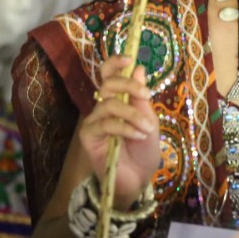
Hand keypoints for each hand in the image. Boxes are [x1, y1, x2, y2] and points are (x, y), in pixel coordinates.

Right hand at [78, 56, 160, 208]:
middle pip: (108, 84)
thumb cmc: (143, 150)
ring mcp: (94, 122)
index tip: (129, 58)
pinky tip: (137, 135)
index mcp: (117, 100)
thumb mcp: (150, 121)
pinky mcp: (88, 137)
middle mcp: (102, 107)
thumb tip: (138, 68)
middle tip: (146, 94)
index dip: (115, 63)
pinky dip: (125, 127)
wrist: (138, 179)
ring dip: (132, 113)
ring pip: (109, 104)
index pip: (108, 75)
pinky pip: (105, 124)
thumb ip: (141, 98)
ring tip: (147, 128)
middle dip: (129, 85)